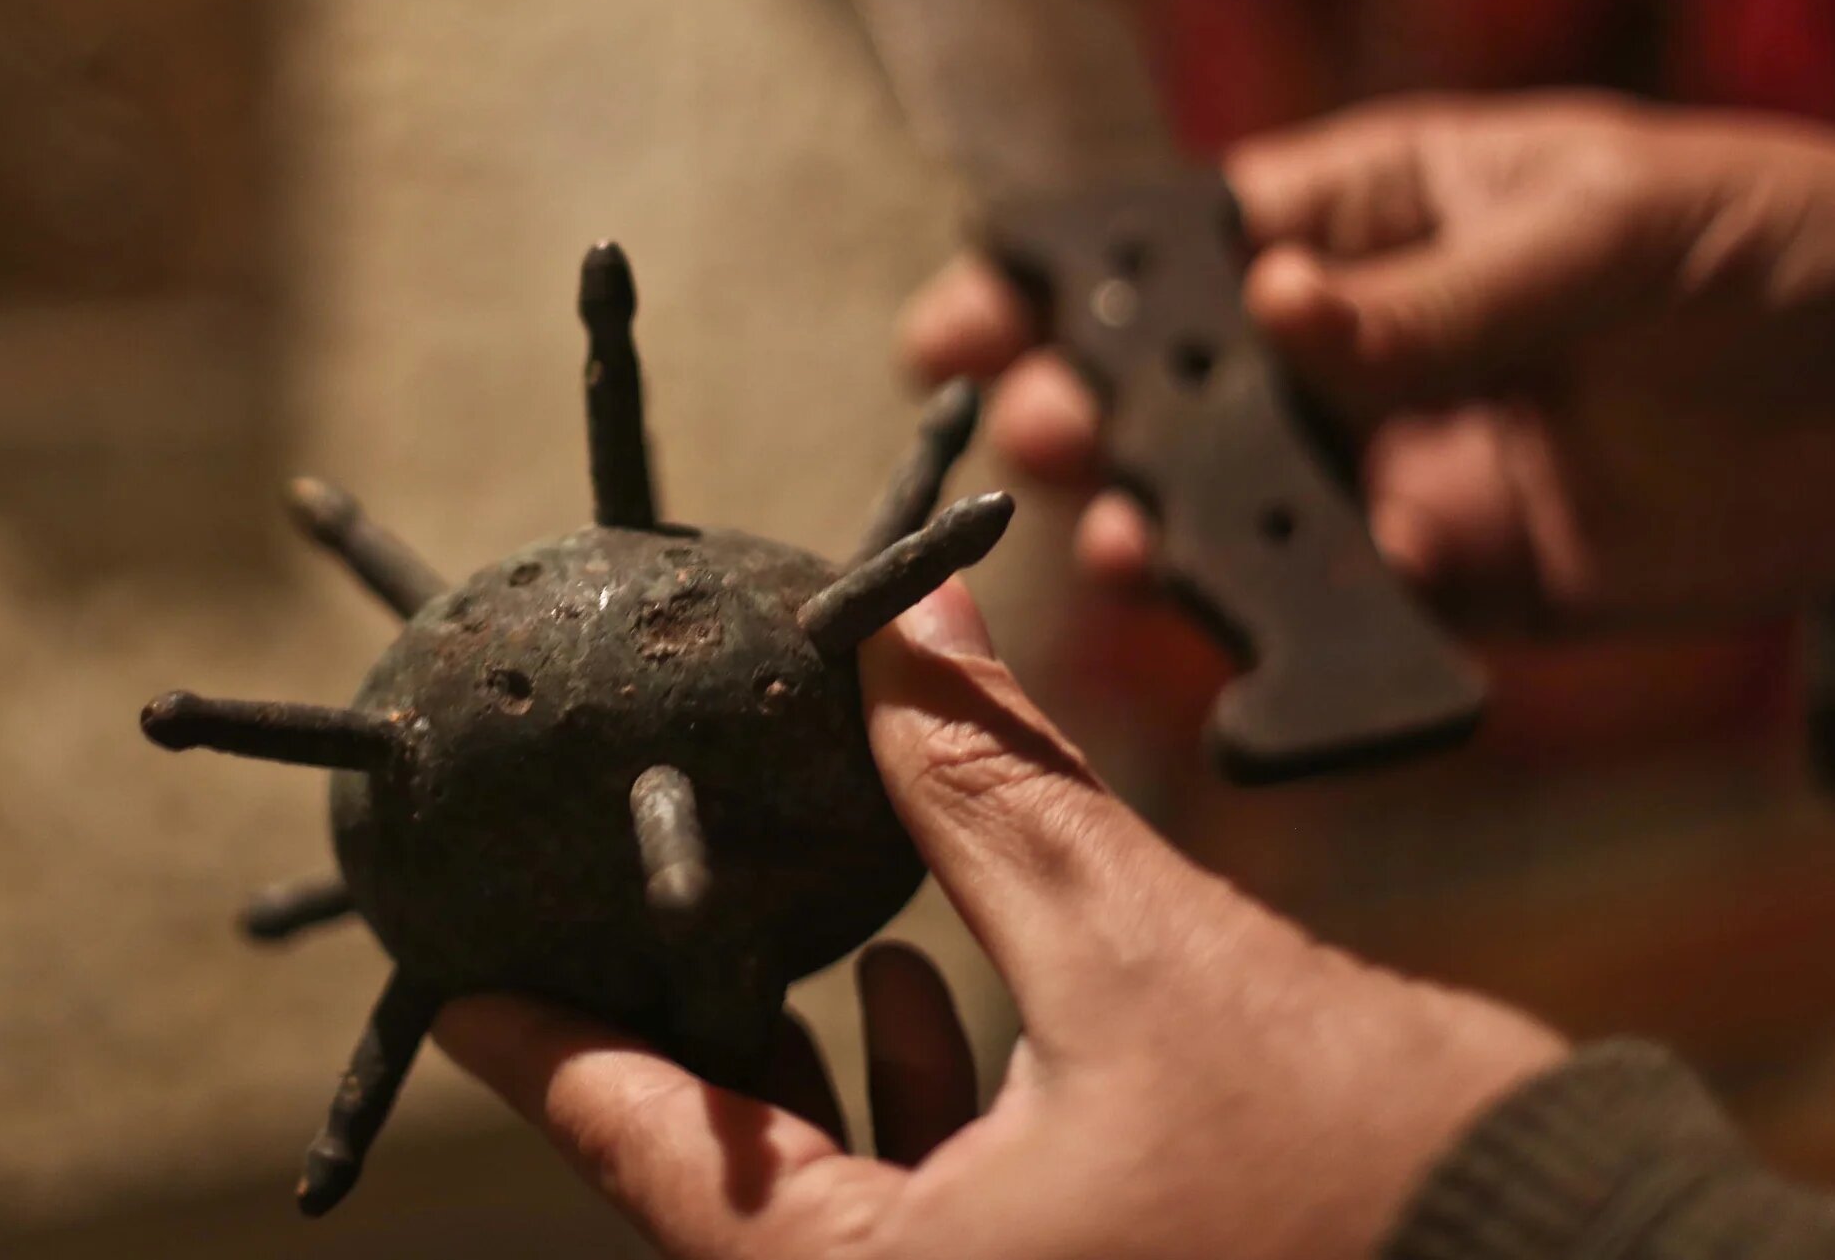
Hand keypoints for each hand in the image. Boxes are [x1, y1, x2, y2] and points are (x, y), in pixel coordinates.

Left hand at [435, 585, 1562, 1259]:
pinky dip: (916, 1111)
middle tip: (626, 916)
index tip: (463, 982)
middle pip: (742, 1189)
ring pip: (844, 1207)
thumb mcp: (1139, 946)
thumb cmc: (1371, 1163)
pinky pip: (939, 1222)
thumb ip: (990, 784)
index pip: (663, 1159)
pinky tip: (924, 991)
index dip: (554, 1053)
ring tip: (790, 926)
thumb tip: (898, 633)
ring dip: (814, 1067)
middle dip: (692, 1044)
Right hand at [902, 94, 1834, 627]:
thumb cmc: (1774, 243)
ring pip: (1239, 503)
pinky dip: (1281, 621)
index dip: (1064, 277)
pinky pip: (1342, 603)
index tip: (964, 317)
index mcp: (1377, 211)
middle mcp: (1363, 341)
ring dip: (1165, 521)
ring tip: (1122, 537)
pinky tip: (1234, 621)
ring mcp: (1401, 461)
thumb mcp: (1616, 224)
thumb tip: (1280, 312)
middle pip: (1182, 381)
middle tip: (1037, 433)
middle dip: (1086, 405)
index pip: (1186, 238)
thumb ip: (1446, 291)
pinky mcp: (1459, 577)